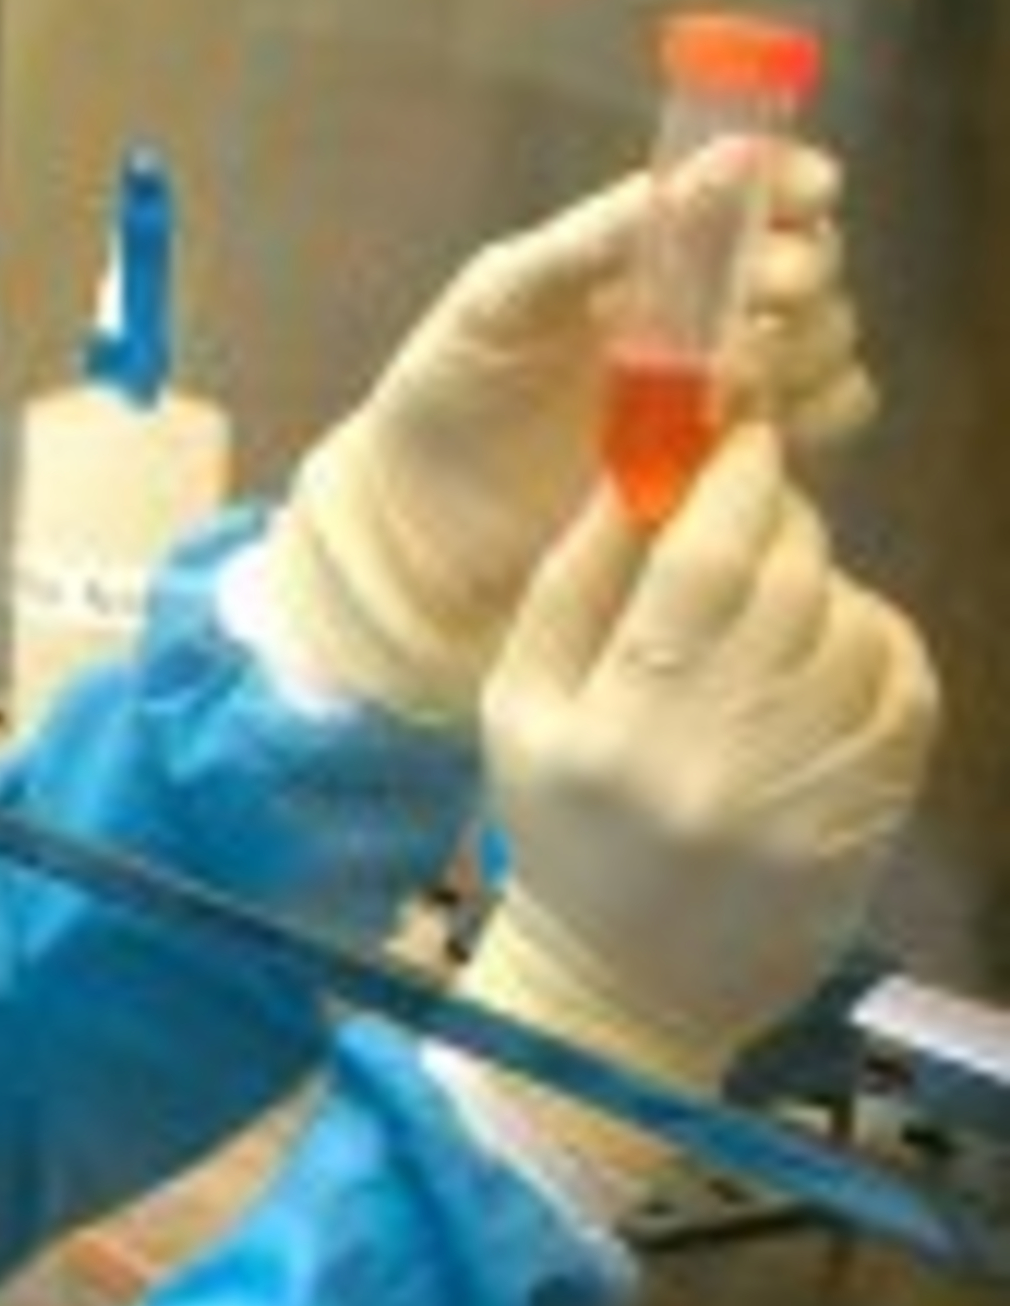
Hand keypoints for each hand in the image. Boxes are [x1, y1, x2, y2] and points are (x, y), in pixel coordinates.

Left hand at [269, 151, 864, 723]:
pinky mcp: (738, 459)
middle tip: (768, 287)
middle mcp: (699, 309)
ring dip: (807, 340)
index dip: (787, 182)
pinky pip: (826, 417)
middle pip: (804, 264)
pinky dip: (820, 409)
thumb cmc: (447, 390)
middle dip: (798, 267)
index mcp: (641, 252)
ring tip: (730, 374)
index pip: (748, 194)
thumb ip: (600, 233)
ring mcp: (725, 384)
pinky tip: (756, 422)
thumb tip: (715, 163)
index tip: (809, 189)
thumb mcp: (505, 295)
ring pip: (826, 337)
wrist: (422, 522)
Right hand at [463, 427, 937, 1105]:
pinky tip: (841, 646)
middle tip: (764, 505)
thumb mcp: (518, 709)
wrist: (624, 988)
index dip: (735, 483)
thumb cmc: (559, 831)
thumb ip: (570, 588)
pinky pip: (906, 692)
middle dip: (785, 521)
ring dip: (832, 582)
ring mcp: (800, 794)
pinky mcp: (864, 821)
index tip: (743, 437)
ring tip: (790, 592)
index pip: (698, 566)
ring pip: (855, 628)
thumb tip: (631, 473)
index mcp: (609, 724)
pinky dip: (884, 643)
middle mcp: (712, 757)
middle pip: (786, 584)